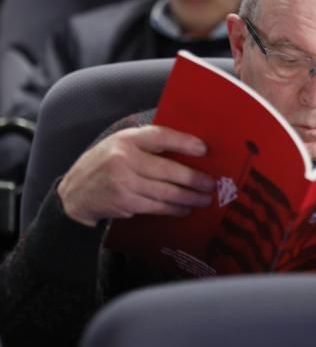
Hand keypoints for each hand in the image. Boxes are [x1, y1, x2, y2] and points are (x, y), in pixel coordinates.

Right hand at [57, 125, 214, 227]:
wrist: (74, 191)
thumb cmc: (105, 163)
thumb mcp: (121, 143)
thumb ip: (147, 143)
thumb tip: (187, 147)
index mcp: (126, 139)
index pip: (160, 137)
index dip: (183, 142)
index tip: (204, 149)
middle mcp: (124, 159)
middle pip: (167, 170)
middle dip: (193, 179)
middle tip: (210, 183)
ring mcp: (124, 183)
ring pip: (164, 193)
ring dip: (187, 198)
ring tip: (203, 199)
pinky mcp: (124, 203)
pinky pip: (155, 207)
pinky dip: (172, 209)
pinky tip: (184, 209)